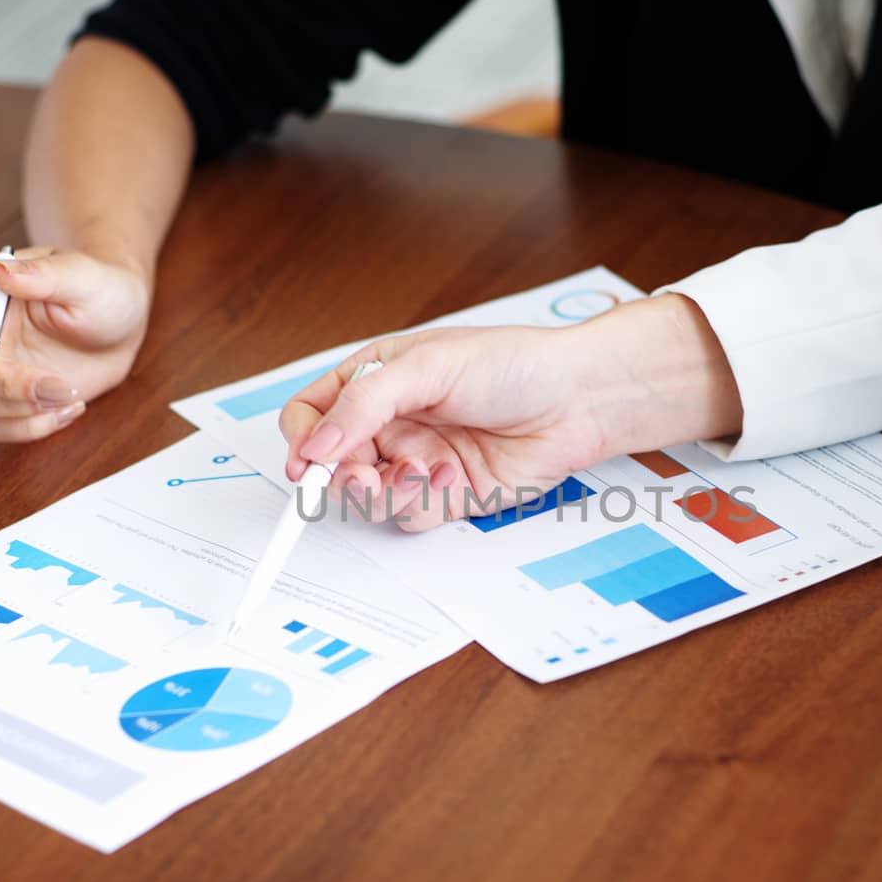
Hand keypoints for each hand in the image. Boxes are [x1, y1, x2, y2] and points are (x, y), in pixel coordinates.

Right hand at [0, 247, 150, 441]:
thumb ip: (43, 275)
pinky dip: (27, 428)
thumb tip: (1, 270)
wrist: (118, 326)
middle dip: (5, 385)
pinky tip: (66, 411)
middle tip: (58, 387)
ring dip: (16, 413)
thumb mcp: (82, 276)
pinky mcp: (3, 397)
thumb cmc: (101, 290)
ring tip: (70, 397)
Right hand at [278, 293, 742, 530]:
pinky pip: (410, 517)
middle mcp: (391, 423)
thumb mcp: (426, 367)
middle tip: (365, 477)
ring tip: (423, 471)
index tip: (306, 464)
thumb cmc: (511, 364)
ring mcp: (416, 461)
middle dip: (344, 476)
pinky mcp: (446, 496)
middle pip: (333, 464)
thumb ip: (363, 405)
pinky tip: (454, 479)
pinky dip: (425, 505)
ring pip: (369, 498)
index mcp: (375, 380)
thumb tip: (311, 447)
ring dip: (388, 491)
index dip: (302, 441)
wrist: (578, 399)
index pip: (312, 414)